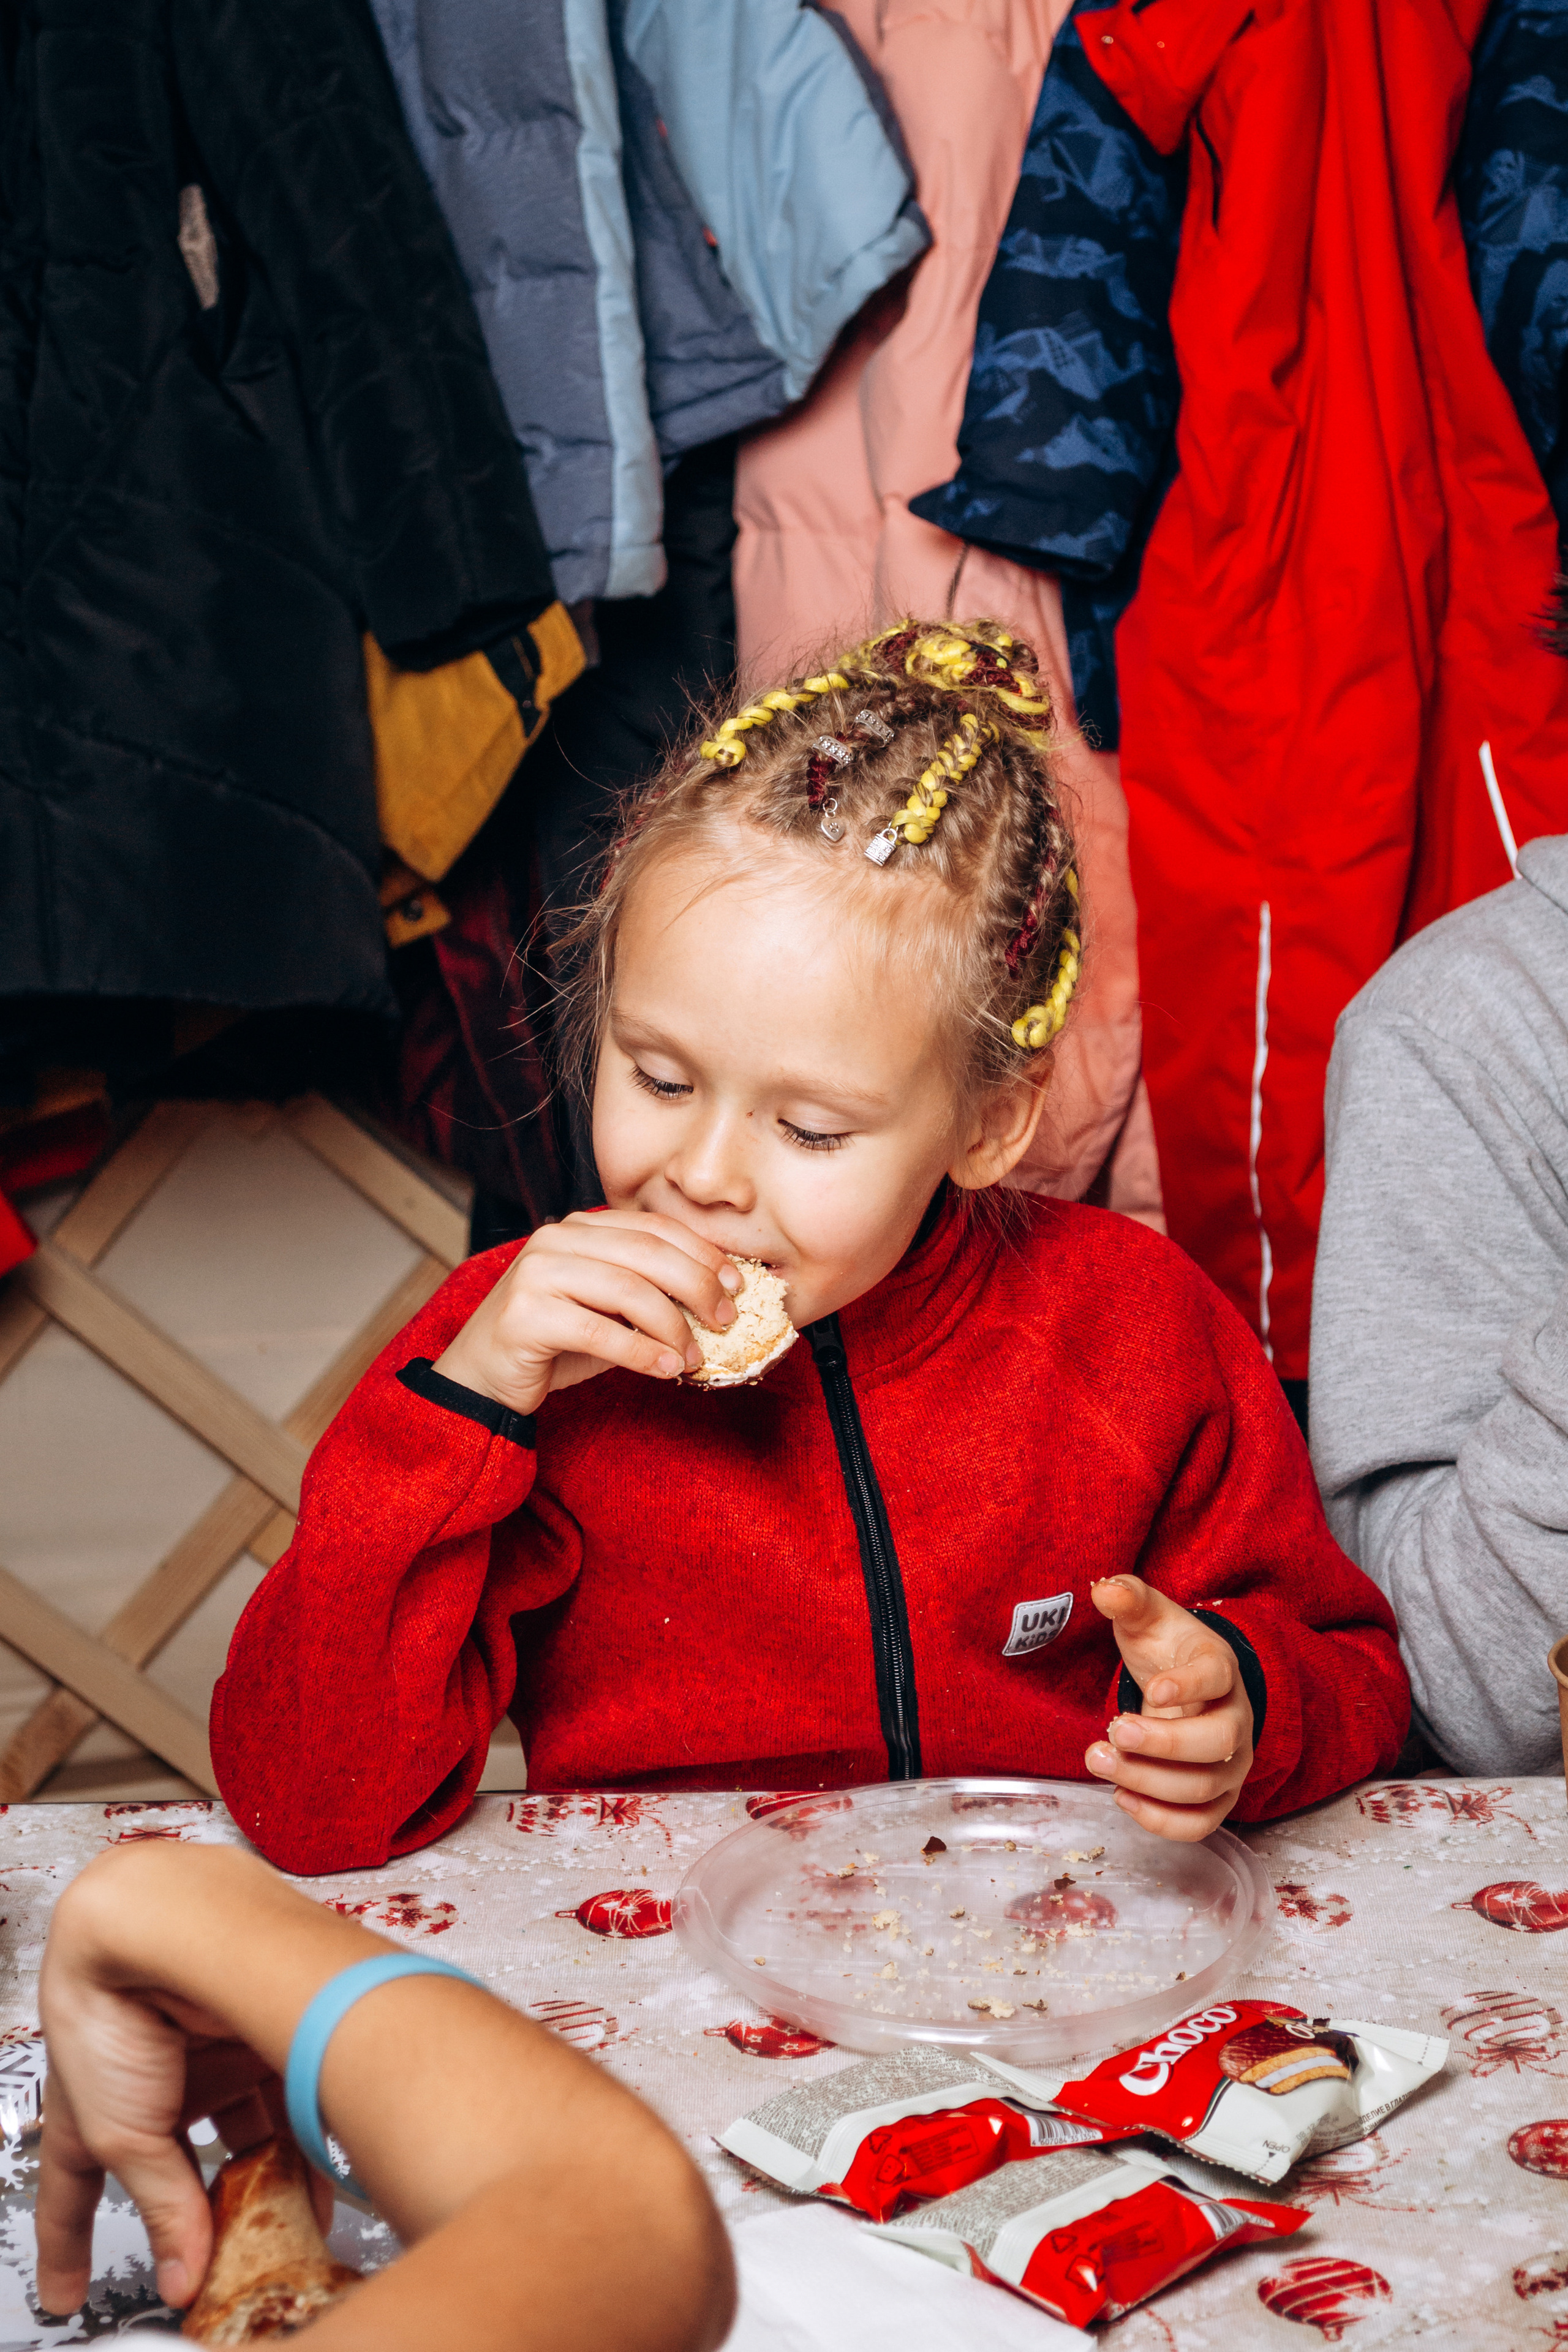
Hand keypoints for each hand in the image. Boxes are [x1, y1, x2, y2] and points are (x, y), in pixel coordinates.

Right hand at [36, 1946, 312, 2316]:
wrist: (162, 1921)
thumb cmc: (114, 2005)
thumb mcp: (125, 2132)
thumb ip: (163, 2205)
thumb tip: (183, 2275)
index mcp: (90, 2105)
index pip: (71, 2191)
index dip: (67, 2246)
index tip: (66, 2292)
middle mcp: (150, 2076)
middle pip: (175, 2162)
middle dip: (199, 2213)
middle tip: (220, 2258)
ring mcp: (204, 2051)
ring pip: (237, 2132)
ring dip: (258, 2181)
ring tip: (283, 2230)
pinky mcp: (256, 2030)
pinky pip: (278, 2099)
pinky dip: (294, 2142)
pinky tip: (313, 2182)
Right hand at [433, 1211, 742, 1415]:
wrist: (482, 1375)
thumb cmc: (553, 1342)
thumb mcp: (606, 1309)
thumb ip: (647, 1293)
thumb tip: (717, 1299)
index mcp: (578, 1227)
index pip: (654, 1227)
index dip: (702, 1253)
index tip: (736, 1283)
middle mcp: (555, 1239)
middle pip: (648, 1254)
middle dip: (698, 1287)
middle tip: (726, 1320)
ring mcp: (537, 1274)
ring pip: (628, 1291)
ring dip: (673, 1327)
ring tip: (694, 1357)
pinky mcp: (526, 1315)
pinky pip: (601, 1331)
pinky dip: (643, 1353)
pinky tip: (667, 1369)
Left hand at [1083, 1575, 1253, 1841]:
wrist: (1186, 1683)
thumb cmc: (1166, 1649)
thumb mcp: (1147, 1617)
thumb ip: (1127, 1598)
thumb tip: (1104, 1590)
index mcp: (1220, 1667)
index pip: (1218, 1677)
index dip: (1190, 1685)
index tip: (1152, 1689)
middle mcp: (1236, 1719)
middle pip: (1217, 1743)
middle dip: (1162, 1745)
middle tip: (1112, 1733)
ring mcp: (1231, 1764)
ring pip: (1204, 1788)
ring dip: (1148, 1782)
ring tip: (1098, 1760)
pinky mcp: (1217, 1797)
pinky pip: (1200, 1824)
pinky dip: (1161, 1821)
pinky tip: (1121, 1797)